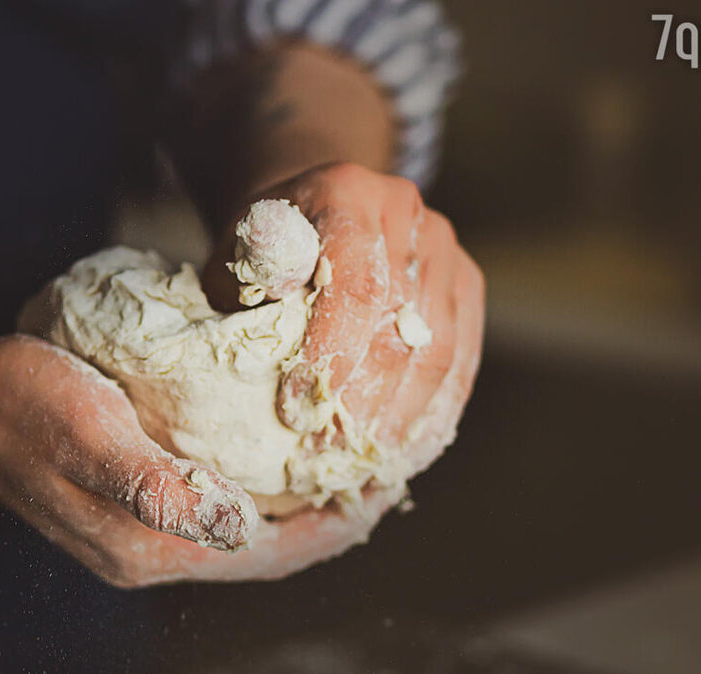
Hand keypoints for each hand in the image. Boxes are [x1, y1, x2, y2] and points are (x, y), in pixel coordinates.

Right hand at [0, 335, 406, 586]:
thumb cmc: (25, 405)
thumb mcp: (91, 436)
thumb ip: (157, 487)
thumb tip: (235, 526)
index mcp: (149, 548)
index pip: (268, 555)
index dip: (332, 526)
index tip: (382, 484)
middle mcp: (150, 553)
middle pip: (264, 551)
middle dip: (326, 520)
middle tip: (380, 472)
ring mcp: (139, 532)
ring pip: (244, 534)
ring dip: (296, 508)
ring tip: (342, 465)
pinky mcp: (132, 504)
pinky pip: (216, 510)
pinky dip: (258, 491)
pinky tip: (275, 454)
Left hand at [208, 162, 484, 475]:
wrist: (308, 222)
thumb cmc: (260, 256)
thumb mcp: (234, 261)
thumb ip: (248, 287)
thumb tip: (261, 322)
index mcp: (346, 192)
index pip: (354, 284)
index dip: (332, 354)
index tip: (297, 413)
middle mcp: (406, 211)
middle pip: (400, 322)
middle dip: (363, 402)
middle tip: (328, 461)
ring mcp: (444, 247)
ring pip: (438, 349)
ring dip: (401, 420)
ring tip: (364, 470)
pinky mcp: (466, 283)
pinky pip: (461, 360)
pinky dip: (433, 414)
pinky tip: (402, 455)